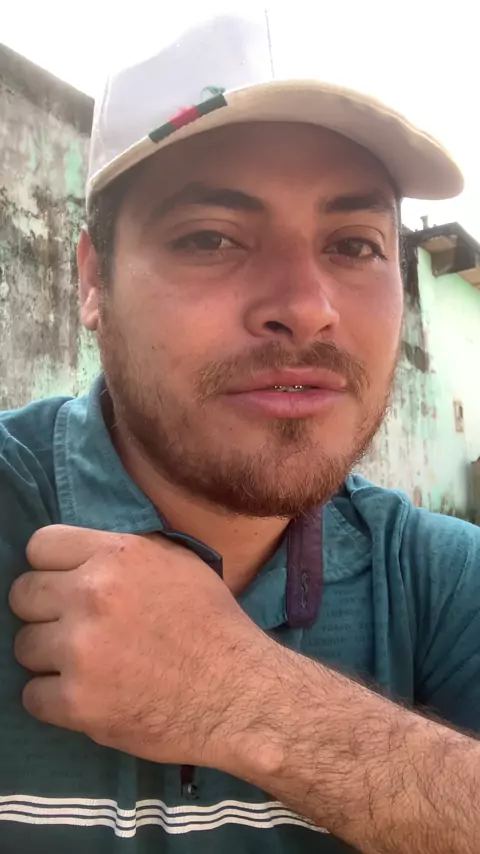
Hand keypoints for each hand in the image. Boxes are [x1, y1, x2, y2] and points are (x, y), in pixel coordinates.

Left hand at [9, 526, 276, 771]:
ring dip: (49, 658)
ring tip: (86, 666)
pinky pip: (31, 696)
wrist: (239, 694)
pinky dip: (55, 700)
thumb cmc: (214, 625)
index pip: (41, 546)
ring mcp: (80, 650)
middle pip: (23, 595)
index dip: (51, 567)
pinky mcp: (76, 702)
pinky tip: (89, 696)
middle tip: (74, 629)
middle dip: (45, 611)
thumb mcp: (177, 563)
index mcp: (117, 556)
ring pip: (23, 645)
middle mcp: (92, 595)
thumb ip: (124, 554)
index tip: (65, 586)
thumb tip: (81, 555)